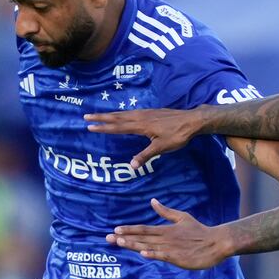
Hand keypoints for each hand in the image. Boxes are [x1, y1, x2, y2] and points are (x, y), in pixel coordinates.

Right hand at [85, 107, 200, 168]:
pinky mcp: (152, 112)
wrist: (192, 120)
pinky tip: (122, 114)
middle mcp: (140, 117)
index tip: (90, 126)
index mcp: (140, 126)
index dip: (103, 127)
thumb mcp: (161, 147)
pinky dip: (122, 113)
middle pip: (117, 117)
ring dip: (110, 114)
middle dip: (101, 117)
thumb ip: (145, 155)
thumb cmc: (177, 135)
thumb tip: (131, 166)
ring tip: (99, 114)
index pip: (118, 127)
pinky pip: (132, 112)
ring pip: (124, 113)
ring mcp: (146, 113)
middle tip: (86, 116)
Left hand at [106, 199, 231, 269]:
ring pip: (148, 246)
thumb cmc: (199, 231)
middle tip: (107, 238)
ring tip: (119, 243)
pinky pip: (163, 256)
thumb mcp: (182, 217)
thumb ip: (166, 211)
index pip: (143, 229)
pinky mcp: (178, 258)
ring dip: (133, 245)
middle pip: (141, 238)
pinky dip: (153, 254)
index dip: (129, 230)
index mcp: (166, 229)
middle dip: (124, 238)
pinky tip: (143, 254)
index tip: (115, 230)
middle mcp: (165, 238)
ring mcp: (171, 248)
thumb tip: (153, 201)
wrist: (216, 243)